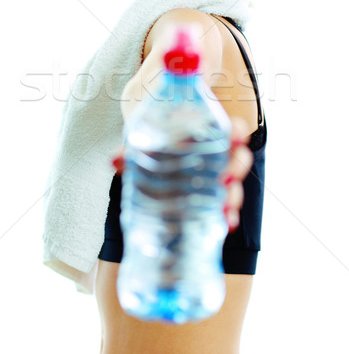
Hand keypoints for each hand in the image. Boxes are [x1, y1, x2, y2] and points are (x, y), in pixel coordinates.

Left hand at [111, 115, 252, 233]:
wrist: (150, 153)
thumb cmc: (153, 141)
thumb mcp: (144, 141)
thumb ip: (132, 148)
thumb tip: (115, 161)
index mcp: (206, 133)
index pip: (232, 128)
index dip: (238, 132)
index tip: (235, 137)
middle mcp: (217, 154)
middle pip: (238, 158)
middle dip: (236, 169)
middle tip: (226, 178)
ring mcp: (217, 177)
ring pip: (235, 184)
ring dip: (233, 197)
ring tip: (226, 209)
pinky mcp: (213, 198)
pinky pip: (226, 206)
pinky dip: (228, 215)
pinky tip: (226, 224)